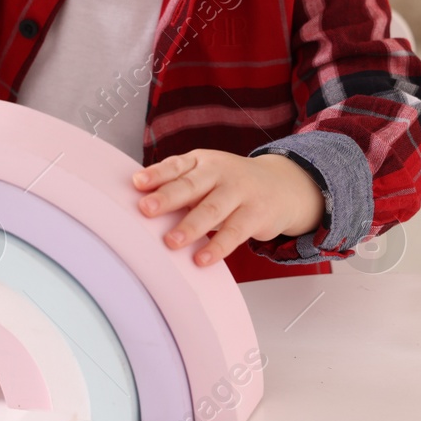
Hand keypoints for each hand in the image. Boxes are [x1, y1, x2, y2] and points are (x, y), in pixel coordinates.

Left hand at [132, 150, 323, 266]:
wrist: (283, 186)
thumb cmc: (231, 184)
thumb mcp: (207, 176)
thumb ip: (179, 185)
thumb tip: (141, 202)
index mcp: (202, 162)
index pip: (176, 166)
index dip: (156, 175)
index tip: (137, 184)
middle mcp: (220, 173)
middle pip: (191, 185)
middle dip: (167, 197)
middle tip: (146, 209)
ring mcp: (240, 192)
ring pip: (212, 210)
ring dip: (190, 226)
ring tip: (171, 242)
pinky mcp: (255, 214)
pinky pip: (234, 232)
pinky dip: (217, 247)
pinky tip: (202, 258)